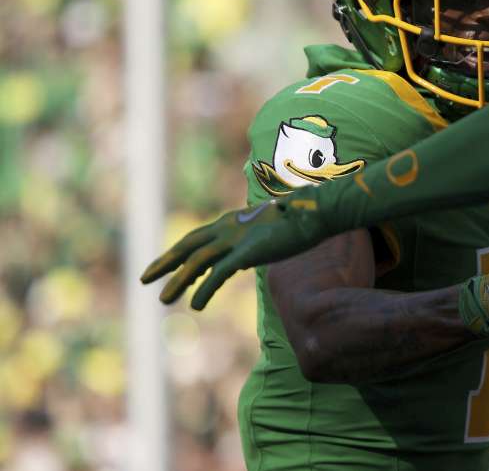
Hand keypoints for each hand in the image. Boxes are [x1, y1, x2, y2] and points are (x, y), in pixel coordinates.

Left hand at [141, 189, 329, 309]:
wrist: (314, 213)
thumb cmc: (296, 223)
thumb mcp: (265, 233)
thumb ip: (249, 244)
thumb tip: (243, 259)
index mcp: (230, 222)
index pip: (195, 239)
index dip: (177, 254)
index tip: (163, 268)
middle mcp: (227, 228)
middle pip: (187, 246)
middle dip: (164, 263)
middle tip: (144, 279)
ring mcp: (236, 239)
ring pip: (197, 261)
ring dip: (179, 281)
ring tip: (164, 300)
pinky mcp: (248, 251)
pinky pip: (219, 273)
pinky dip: (205, 289)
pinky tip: (197, 304)